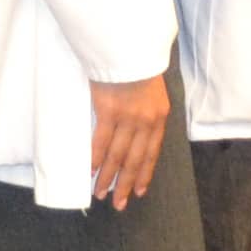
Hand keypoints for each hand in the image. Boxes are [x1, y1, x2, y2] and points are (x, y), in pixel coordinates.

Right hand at [87, 72, 168, 210]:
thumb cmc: (137, 64)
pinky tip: (90, 170)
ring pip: (118, 156)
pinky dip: (95, 158)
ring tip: (100, 193)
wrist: (128, 46)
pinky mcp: (109, 111)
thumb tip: (137, 128)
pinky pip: (101, 141)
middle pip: (135, 160)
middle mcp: (146, 122)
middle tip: (119, 204)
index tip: (140, 191)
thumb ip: (147, 110)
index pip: (152, 153)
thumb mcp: (152, 90)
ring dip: (108, 176)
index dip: (145, 174)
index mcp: (159, 117)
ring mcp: (128, 118)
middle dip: (127, 184)